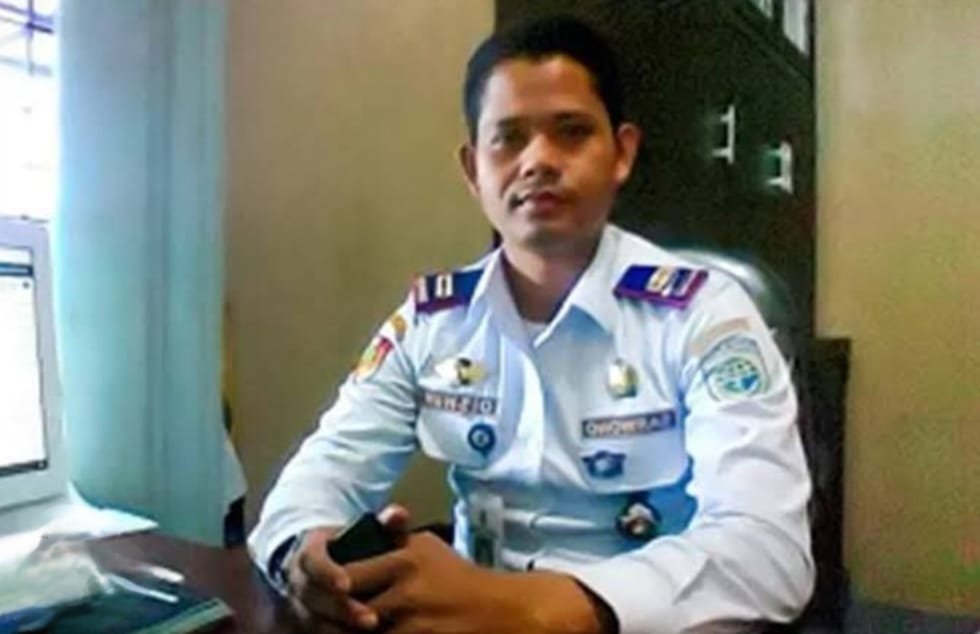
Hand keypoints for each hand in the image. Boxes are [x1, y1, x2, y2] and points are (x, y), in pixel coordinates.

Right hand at [285, 505, 410, 631]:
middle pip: (313, 596)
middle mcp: (297, 579)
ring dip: (339, 629)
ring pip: (312, 621)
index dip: (327, 573)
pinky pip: (316, 633)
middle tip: (371, 620)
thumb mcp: (367, 531)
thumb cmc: (353, 548)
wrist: (326, 564)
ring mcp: (298, 604)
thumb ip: (385, 524)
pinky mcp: (304, 623)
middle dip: (341, 609)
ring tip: (373, 632)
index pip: (312, 560)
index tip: (347, 584)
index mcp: (309, 551)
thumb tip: (398, 514)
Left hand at [348, 531, 616, 633]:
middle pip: (353, 611)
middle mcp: (407, 591)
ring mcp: (415, 624)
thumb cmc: (458, 575)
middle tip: (329, 618)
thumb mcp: (427, 545)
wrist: (502, 609)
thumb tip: (363, 528)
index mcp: (404, 560)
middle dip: (339, 617)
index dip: (332, 588)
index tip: (328, 593)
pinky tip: (382, 632)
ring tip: (345, 628)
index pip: (348, 576)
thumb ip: (394, 538)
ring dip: (357, 632)